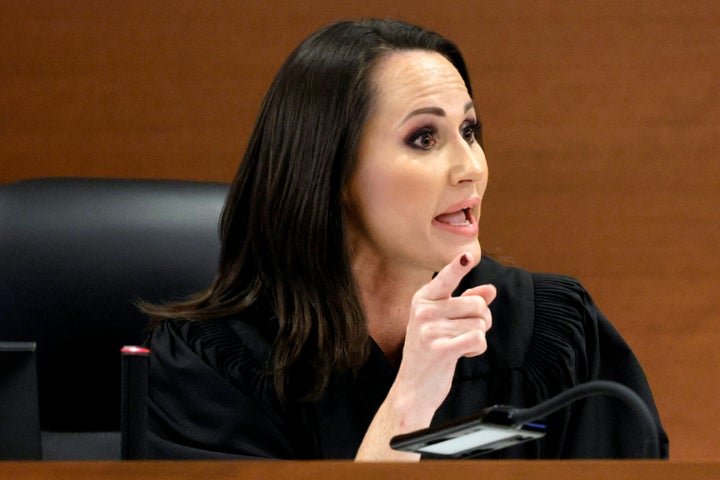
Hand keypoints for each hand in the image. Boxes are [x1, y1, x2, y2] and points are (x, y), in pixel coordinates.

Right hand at [396, 252, 495, 414]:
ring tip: (458, 346)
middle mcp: (423, 311)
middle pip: (476, 304)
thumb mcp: (442, 322)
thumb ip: (465, 302)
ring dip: (477, 338)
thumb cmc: (429, 351)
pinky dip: (476, 349)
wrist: (413, 389)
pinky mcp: (439, 349)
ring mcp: (429, 330)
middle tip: (466, 332)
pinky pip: (478, 340)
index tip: (467, 256)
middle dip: (482, 320)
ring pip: (479, 324)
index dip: (458, 266)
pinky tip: (461, 354)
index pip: (445, 278)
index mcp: (422, 300)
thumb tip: (490, 290)